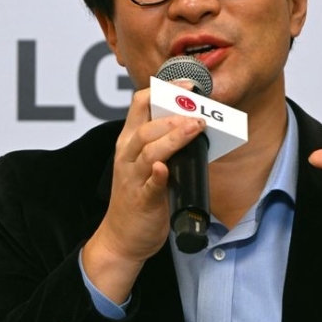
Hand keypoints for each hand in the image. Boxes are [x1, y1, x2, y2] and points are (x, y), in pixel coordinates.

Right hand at [81, 86, 205, 300]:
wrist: (122, 238)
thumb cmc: (139, 197)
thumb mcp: (148, 162)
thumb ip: (165, 143)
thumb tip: (197, 122)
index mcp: (129, 142)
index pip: (140, 104)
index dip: (163, 90)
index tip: (186, 83)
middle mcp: (127, 156)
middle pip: (146, 126)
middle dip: (173, 114)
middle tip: (199, 109)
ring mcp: (133, 178)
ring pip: (149, 150)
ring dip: (173, 137)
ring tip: (195, 127)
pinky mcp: (142, 200)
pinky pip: (150, 184)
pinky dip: (157, 175)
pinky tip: (166, 168)